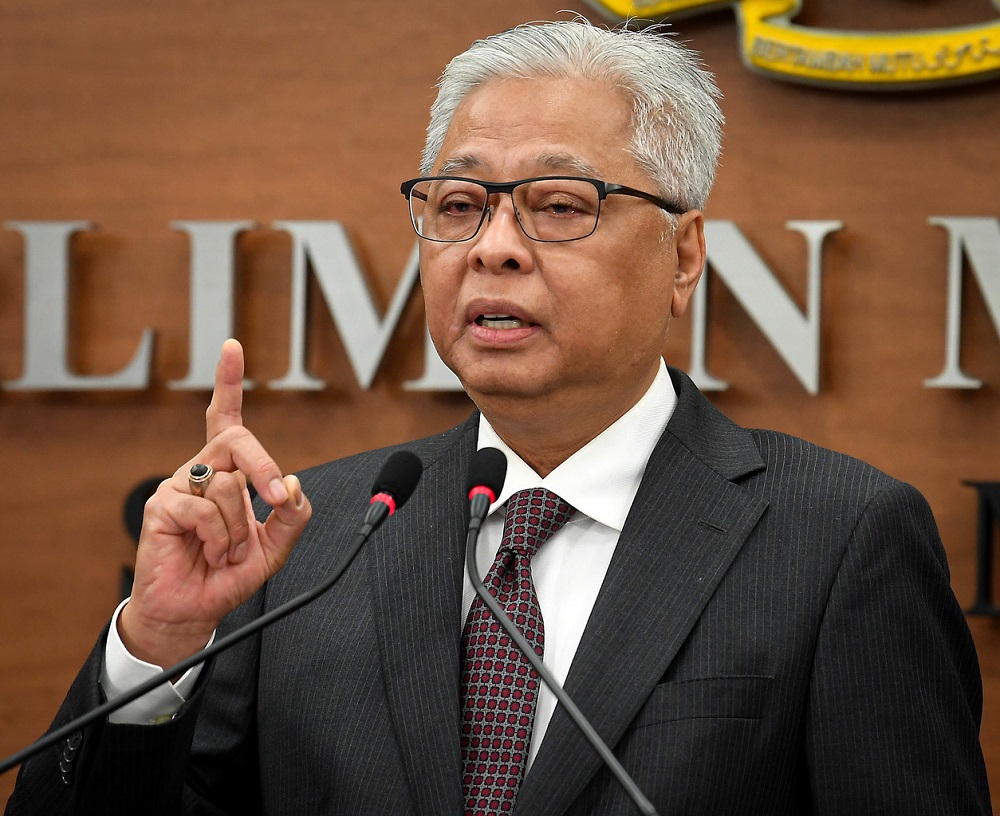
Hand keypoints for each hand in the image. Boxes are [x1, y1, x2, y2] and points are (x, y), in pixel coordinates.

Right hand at [119, 339, 311, 667]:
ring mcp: (178, 485)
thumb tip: (291, 484)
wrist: (193, 610)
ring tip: (225, 551)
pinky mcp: (160, 506)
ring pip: (228, 484)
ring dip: (239, 528)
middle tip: (274, 497)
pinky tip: (208, 553)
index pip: (228, 417)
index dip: (230, 382)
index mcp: (228, 472)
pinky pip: (204, 509)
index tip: (233, 345)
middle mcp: (202, 470)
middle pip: (238, 439)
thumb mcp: (276, 546)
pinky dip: (219, 538)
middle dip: (264, 467)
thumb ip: (293, 516)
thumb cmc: (228, 573)